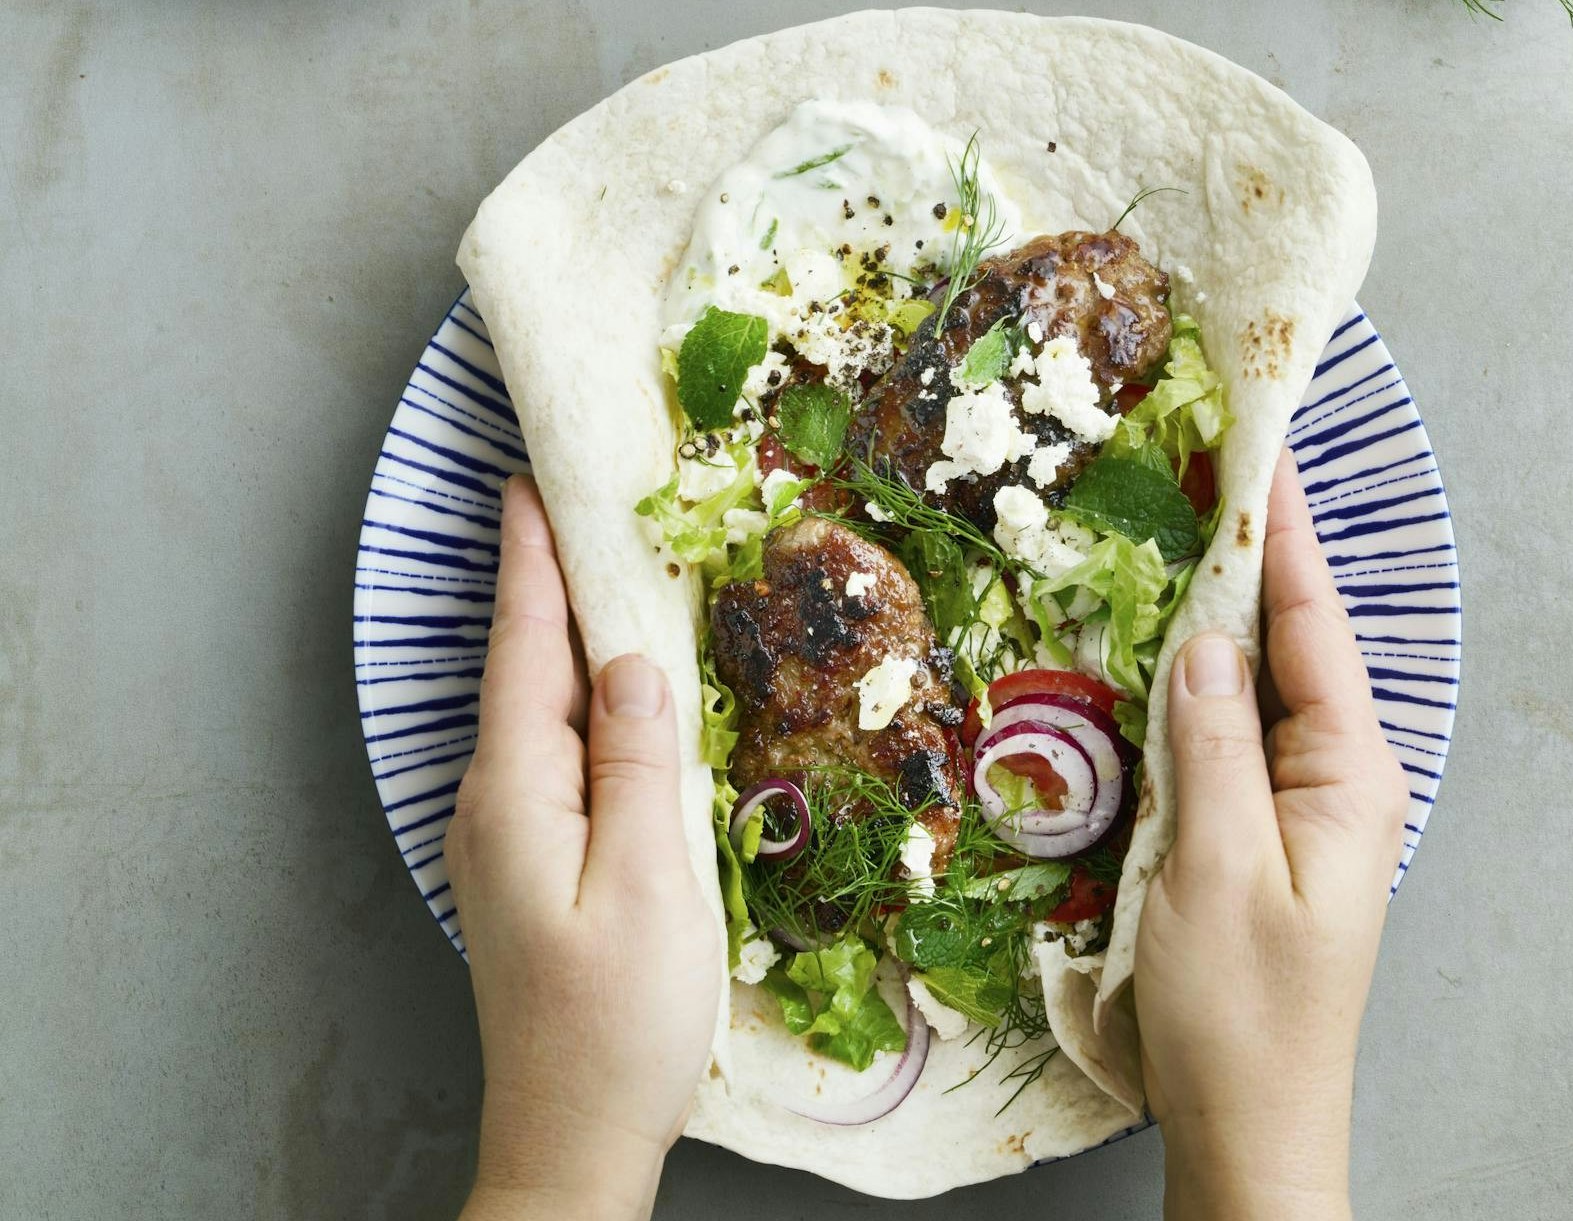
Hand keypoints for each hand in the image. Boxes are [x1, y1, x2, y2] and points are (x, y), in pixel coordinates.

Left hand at [445, 476, 720, 1220]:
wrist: (572, 1138)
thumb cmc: (619, 1025)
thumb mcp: (650, 885)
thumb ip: (641, 764)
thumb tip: (634, 663)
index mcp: (518, 793)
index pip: (525, 649)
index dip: (532, 561)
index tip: (527, 481)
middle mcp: (494, 802)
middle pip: (523, 669)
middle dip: (544, 582)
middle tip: (569, 503)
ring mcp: (505, 836)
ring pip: (537, 710)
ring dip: (563, 638)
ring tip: (595, 572)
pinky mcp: (530, 863)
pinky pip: (553, 753)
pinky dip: (579, 701)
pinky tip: (609, 692)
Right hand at [1134, 452, 1407, 1220]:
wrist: (1247, 1124)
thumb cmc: (1240, 1014)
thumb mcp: (1217, 873)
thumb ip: (1210, 748)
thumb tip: (1204, 642)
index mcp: (1346, 778)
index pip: (1311, 628)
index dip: (1282, 536)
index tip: (1258, 452)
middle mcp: (1329, 780)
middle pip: (1286, 645)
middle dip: (1248, 557)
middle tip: (1199, 471)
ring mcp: (1290, 808)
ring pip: (1248, 689)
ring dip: (1213, 617)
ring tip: (1173, 536)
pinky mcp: (1250, 834)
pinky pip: (1220, 739)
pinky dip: (1187, 688)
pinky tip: (1153, 654)